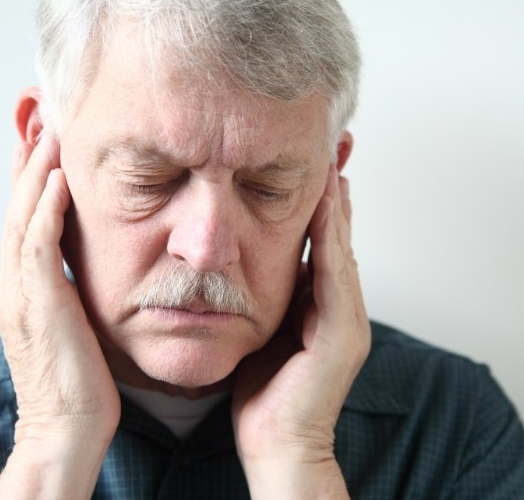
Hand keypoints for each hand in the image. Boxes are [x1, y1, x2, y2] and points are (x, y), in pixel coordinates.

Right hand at [0, 135, 119, 498]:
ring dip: (34, 172)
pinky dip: (44, 209)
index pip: (24, 220)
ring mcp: (21, 293)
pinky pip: (38, 246)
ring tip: (46, 132)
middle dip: (27, 162)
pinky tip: (56, 179)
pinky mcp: (38, 304)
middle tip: (38, 120)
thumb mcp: (72, 324)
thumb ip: (70, 291)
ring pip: (22, 218)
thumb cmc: (78, 380)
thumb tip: (85, 268)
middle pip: (17, 209)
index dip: (29, 180)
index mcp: (24, 288)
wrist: (66, 427)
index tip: (42, 144)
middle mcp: (15, 284)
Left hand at [232, 165, 370, 498]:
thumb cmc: (262, 392)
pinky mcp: (343, 333)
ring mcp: (347, 319)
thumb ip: (263, 299)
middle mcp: (340, 307)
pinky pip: (335, 274)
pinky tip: (326, 204)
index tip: (312, 166)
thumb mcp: (260, 333)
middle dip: (334, 192)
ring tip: (332, 161)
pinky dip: (330, 236)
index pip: (321, 244)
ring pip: (342, 247)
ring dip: (336, 205)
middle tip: (333, 147)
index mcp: (318, 306)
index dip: (319, 205)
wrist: (276, 443)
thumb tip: (242, 267)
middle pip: (337, 237)